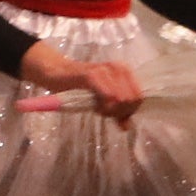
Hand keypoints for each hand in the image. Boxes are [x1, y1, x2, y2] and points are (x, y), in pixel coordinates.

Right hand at [18, 40, 144, 120]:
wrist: (56, 73)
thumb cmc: (79, 86)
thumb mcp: (102, 99)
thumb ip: (116, 111)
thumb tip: (127, 127)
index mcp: (124, 71)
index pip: (139, 96)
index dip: (130, 111)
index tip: (116, 115)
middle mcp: (118, 68)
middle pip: (132, 100)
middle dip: (120, 112)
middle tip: (104, 112)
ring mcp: (105, 71)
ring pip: (122, 99)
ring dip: (110, 110)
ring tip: (98, 108)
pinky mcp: (91, 75)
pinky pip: (108, 97)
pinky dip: (103, 107)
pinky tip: (94, 107)